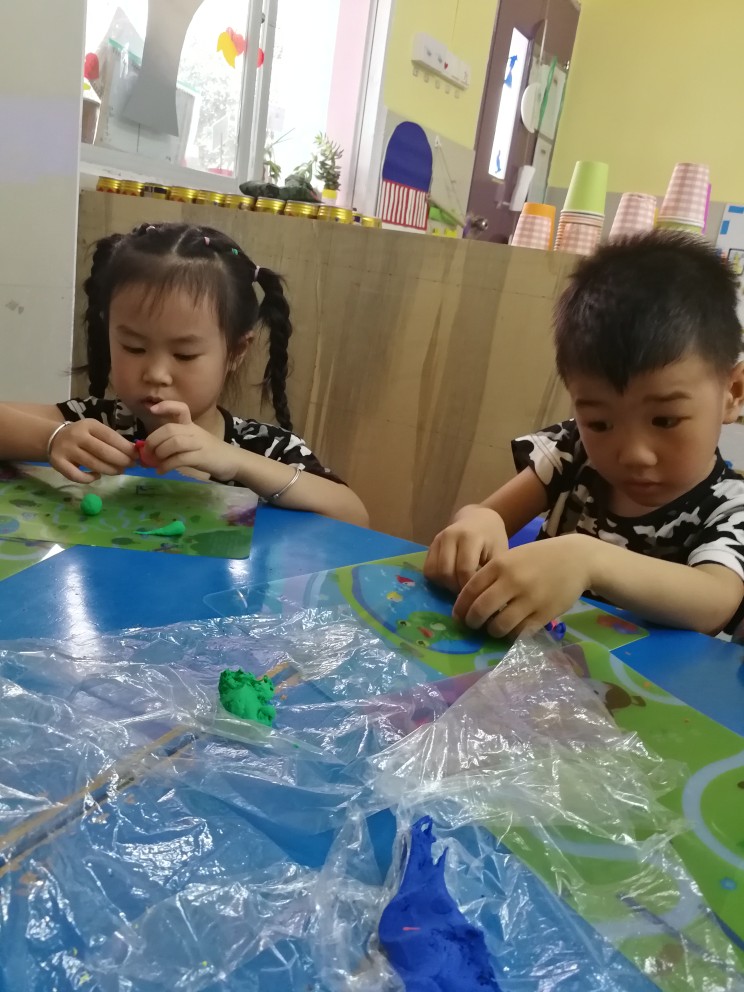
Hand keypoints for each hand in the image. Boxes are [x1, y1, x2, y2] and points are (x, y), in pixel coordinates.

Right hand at [49, 420, 134, 483]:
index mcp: (89, 425)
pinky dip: (89, 478)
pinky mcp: (58, 463)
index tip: (136, 456)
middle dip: (121, 460)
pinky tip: (97, 476)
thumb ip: (112, 440)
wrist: (52, 437)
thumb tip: (134, 452)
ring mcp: (66, 450)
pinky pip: (77, 476)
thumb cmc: (82, 436)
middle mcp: (77, 436)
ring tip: (118, 471)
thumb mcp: (95, 431)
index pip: (111, 437)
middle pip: (103, 452)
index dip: (126, 448)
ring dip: (110, 470)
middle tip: (130, 465)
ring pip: (93, 464)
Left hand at [144, 401, 236, 480]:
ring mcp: (199, 444)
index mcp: (191, 425)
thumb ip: (174, 442)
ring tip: (155, 462)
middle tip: (146, 453)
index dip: (166, 406)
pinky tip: (161, 470)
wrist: (233, 461)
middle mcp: (194, 431)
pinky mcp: (201, 457)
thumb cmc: (209, 452)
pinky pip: (180, 459)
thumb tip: (150, 450)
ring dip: (160, 453)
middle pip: (169, 429)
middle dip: (153, 441)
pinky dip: (166, 465)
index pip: (181, 408)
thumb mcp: (193, 441)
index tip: (152, 410)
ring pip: (174, 443)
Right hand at [424, 507, 508, 592]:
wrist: (479, 519)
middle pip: (446, 572)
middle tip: (468, 592)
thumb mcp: (499, 553)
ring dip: (445, 584)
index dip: (469, 586)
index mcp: (470, 537)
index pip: (464, 569)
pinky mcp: (431, 545)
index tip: (477, 593)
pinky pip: (428, 569)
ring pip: (434, 572)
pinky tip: (451, 579)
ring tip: (459, 586)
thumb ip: (490, 572)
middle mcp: (450, 536)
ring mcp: (438, 539)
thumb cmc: (493, 539)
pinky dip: (437, 579)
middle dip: (456, 587)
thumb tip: (482, 595)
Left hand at [453, 535, 596, 637]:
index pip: (470, 590)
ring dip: (492, 631)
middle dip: (472, 622)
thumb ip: (492, 574)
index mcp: (500, 564)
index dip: (460, 606)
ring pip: (499, 626)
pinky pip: (520, 632)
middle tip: (473, 625)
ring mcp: (529, 599)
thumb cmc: (539, 557)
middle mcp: (512, 582)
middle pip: (480, 610)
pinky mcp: (544, 614)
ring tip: (493, 629)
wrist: (576, 559)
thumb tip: (469, 599)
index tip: (458, 615)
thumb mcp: (512, 557)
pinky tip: (512, 630)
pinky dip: (512, 635)